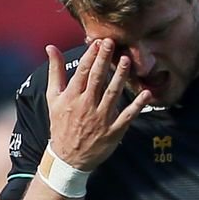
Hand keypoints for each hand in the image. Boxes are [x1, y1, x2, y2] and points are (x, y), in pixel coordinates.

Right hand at [45, 39, 151, 170]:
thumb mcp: (53, 98)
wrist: (68, 157)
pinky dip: (137, 105)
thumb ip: (55, 72)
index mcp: (72, 97)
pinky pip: (127, 116)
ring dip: (120, 76)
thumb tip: (51, 48)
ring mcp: (101, 119)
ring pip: (112, 94)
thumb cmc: (61, 124)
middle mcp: (86, 106)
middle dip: (104, 60)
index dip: (91, 56)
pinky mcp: (113, 131)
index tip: (99, 42)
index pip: (82, 72)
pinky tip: (146, 93)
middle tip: (112, 42)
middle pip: (97, 79)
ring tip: (126, 60)